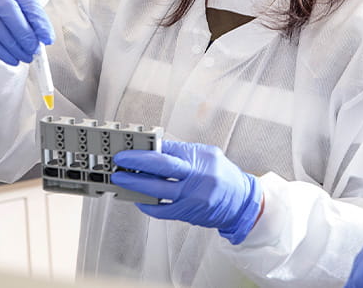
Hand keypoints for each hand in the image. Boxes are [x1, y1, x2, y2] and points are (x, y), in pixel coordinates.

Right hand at [0, 0, 54, 65]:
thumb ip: (32, 14)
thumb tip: (44, 36)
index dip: (38, 20)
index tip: (47, 38)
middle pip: (6, 10)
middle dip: (22, 34)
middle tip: (34, 49)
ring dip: (11, 46)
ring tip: (24, 56)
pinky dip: (0, 50)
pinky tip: (11, 57)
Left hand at [112, 140, 262, 244]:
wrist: (242, 202)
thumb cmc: (224, 176)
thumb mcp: (208, 156)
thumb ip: (183, 153)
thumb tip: (155, 150)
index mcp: (201, 158)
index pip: (169, 150)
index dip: (146, 149)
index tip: (129, 149)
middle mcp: (198, 176)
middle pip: (162, 167)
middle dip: (137, 163)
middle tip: (120, 161)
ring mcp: (193, 196)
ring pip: (158, 190)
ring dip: (136, 184)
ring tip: (123, 180)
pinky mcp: (189, 212)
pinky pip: (162, 210)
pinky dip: (148, 204)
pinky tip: (139, 199)